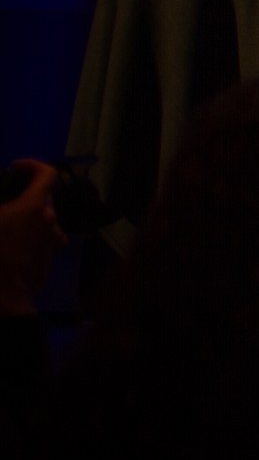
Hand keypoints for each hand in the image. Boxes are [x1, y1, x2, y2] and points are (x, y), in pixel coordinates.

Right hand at [0, 160, 65, 317]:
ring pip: (44, 219)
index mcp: (34, 206)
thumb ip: (1, 205)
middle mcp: (49, 220)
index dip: (32, 165)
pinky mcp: (49, 257)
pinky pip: (42, 239)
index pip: (47, 174)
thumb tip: (4, 208)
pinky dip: (31, 236)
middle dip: (23, 195)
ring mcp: (51, 240)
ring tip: (6, 224)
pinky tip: (13, 243)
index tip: (15, 168)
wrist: (3, 294)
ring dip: (28, 217)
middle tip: (3, 201)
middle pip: (43, 198)